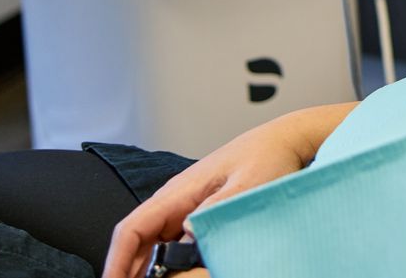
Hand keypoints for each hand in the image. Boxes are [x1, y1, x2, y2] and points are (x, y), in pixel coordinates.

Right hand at [101, 104, 354, 277]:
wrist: (287, 140)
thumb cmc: (268, 157)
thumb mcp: (245, 189)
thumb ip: (214, 212)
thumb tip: (183, 237)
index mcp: (179, 191)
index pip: (132, 229)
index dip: (117, 261)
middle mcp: (177, 199)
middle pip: (138, 241)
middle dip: (128, 270)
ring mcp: (188, 206)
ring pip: (154, 244)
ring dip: (147, 268)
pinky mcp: (202, 213)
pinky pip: (174, 242)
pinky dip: (167, 263)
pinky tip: (174, 275)